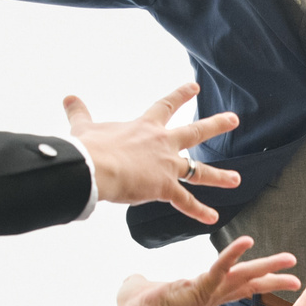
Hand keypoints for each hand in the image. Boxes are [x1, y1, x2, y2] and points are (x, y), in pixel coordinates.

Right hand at [64, 83, 242, 223]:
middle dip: (216, 124)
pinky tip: (213, 218)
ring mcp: (166, 166)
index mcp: (145, 127)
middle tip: (234, 119)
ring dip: (220, 175)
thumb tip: (68, 97)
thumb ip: (79, 113)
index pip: (166, 106)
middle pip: (195, 132)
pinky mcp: (164, 188)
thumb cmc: (89, 148)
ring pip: (199, 170)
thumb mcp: (85, 127)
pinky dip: (199, 212)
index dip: (181, 95)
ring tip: (237, 179)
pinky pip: (186, 202)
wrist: (95, 167)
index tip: (195, 87)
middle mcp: (162, 143)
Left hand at [98, 236, 298, 305]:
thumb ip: (145, 279)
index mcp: (202, 294)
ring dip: (268, 267)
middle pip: (249, 284)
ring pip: (245, 277)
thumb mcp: (142, 286)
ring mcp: (208, 293)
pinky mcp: (201, 287)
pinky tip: (248, 241)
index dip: (253, 281)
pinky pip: (221, 268)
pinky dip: (233, 253)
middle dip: (272, 279)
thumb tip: (137, 277)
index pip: (234, 286)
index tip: (270, 278)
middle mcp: (211, 295)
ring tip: (290, 260)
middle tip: (295, 277)